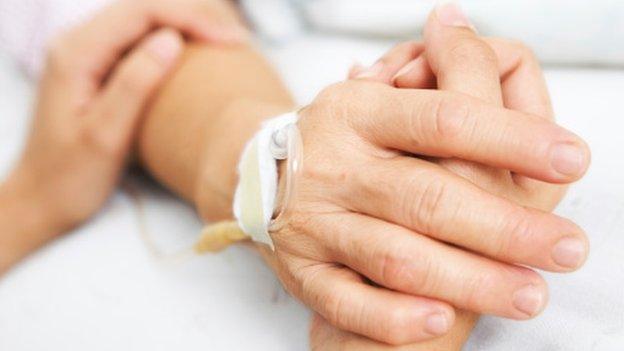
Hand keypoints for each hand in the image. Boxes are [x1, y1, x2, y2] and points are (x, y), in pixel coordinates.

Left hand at [0, 0, 246, 270]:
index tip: (230, 40)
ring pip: (145, 19)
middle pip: (144, 8)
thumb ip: (135, 83)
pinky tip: (197, 50)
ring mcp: (87, 52)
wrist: (41, 199)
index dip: (190, 18)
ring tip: (226, 39)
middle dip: (194, 15)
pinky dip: (174, 38)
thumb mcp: (105, 136)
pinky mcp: (98, 66)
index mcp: (75, 53)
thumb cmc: (70, 177)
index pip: (141, 12)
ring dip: (187, 23)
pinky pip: (140, 38)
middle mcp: (77, 42)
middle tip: (237, 38)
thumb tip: (172, 40)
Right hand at [268, 4, 590, 345]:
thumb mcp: (380, 92)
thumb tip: (459, 26)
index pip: (442, 118)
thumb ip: (433, 72)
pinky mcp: (304, 271)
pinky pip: (344, 302)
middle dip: (505, 228)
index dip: (510, 137)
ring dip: (468, 280)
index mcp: (357, 112)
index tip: (568, 158)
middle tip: (565, 249)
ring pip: (395, 258)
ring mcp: (316, 225)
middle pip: (428, 197)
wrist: (265, 177)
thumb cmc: (344, 139)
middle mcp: (335, 168)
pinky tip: (440, 319)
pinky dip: (393, 316)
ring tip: (528, 292)